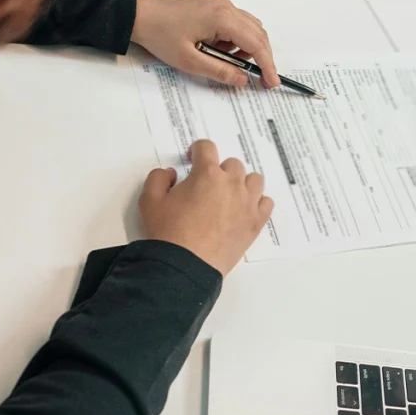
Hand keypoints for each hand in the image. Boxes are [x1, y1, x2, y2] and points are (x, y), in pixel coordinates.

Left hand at [131, 0, 280, 87]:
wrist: (140, 15)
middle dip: (262, 57)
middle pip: (258, 33)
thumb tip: (243, 80)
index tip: (272, 82)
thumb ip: (219, 71)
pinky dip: (238, 40)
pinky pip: (238, 24)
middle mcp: (227, 7)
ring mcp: (222, 4)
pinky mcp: (216, 6)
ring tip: (228, 63)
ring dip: (249, 48)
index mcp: (222, 18)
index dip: (267, 64)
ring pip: (251, 28)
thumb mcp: (189, 61)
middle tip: (260, 79)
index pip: (256, 43)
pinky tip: (221, 50)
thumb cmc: (161, 36)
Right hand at [138, 139, 273, 274]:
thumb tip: (172, 173)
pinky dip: (257, 202)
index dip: (197, 150)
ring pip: (254, 180)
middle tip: (207, 186)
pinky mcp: (256, 222)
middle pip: (232, 164)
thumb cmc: (167, 232)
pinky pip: (266, 203)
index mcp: (208, 174)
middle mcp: (232, 184)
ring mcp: (248, 203)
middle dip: (218, 170)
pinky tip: (244, 209)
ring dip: (241, 182)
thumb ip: (158, 178)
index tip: (192, 159)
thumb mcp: (149, 201)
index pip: (207, 148)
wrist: (185, 266)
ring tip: (229, 196)